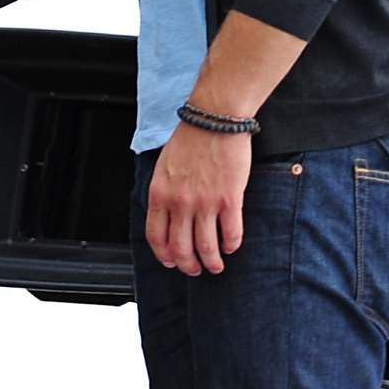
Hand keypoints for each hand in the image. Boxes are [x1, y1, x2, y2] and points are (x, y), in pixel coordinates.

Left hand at [145, 124, 251, 274]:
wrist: (215, 119)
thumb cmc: (191, 137)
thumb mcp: (164, 165)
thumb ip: (164, 191)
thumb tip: (167, 214)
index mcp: (160, 193)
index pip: (156, 237)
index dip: (164, 255)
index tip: (172, 262)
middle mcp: (180, 203)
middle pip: (180, 248)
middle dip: (188, 265)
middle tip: (195, 269)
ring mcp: (205, 203)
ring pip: (206, 247)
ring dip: (211, 262)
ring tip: (216, 265)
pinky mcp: (230, 200)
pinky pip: (231, 234)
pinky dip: (231, 246)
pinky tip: (232, 246)